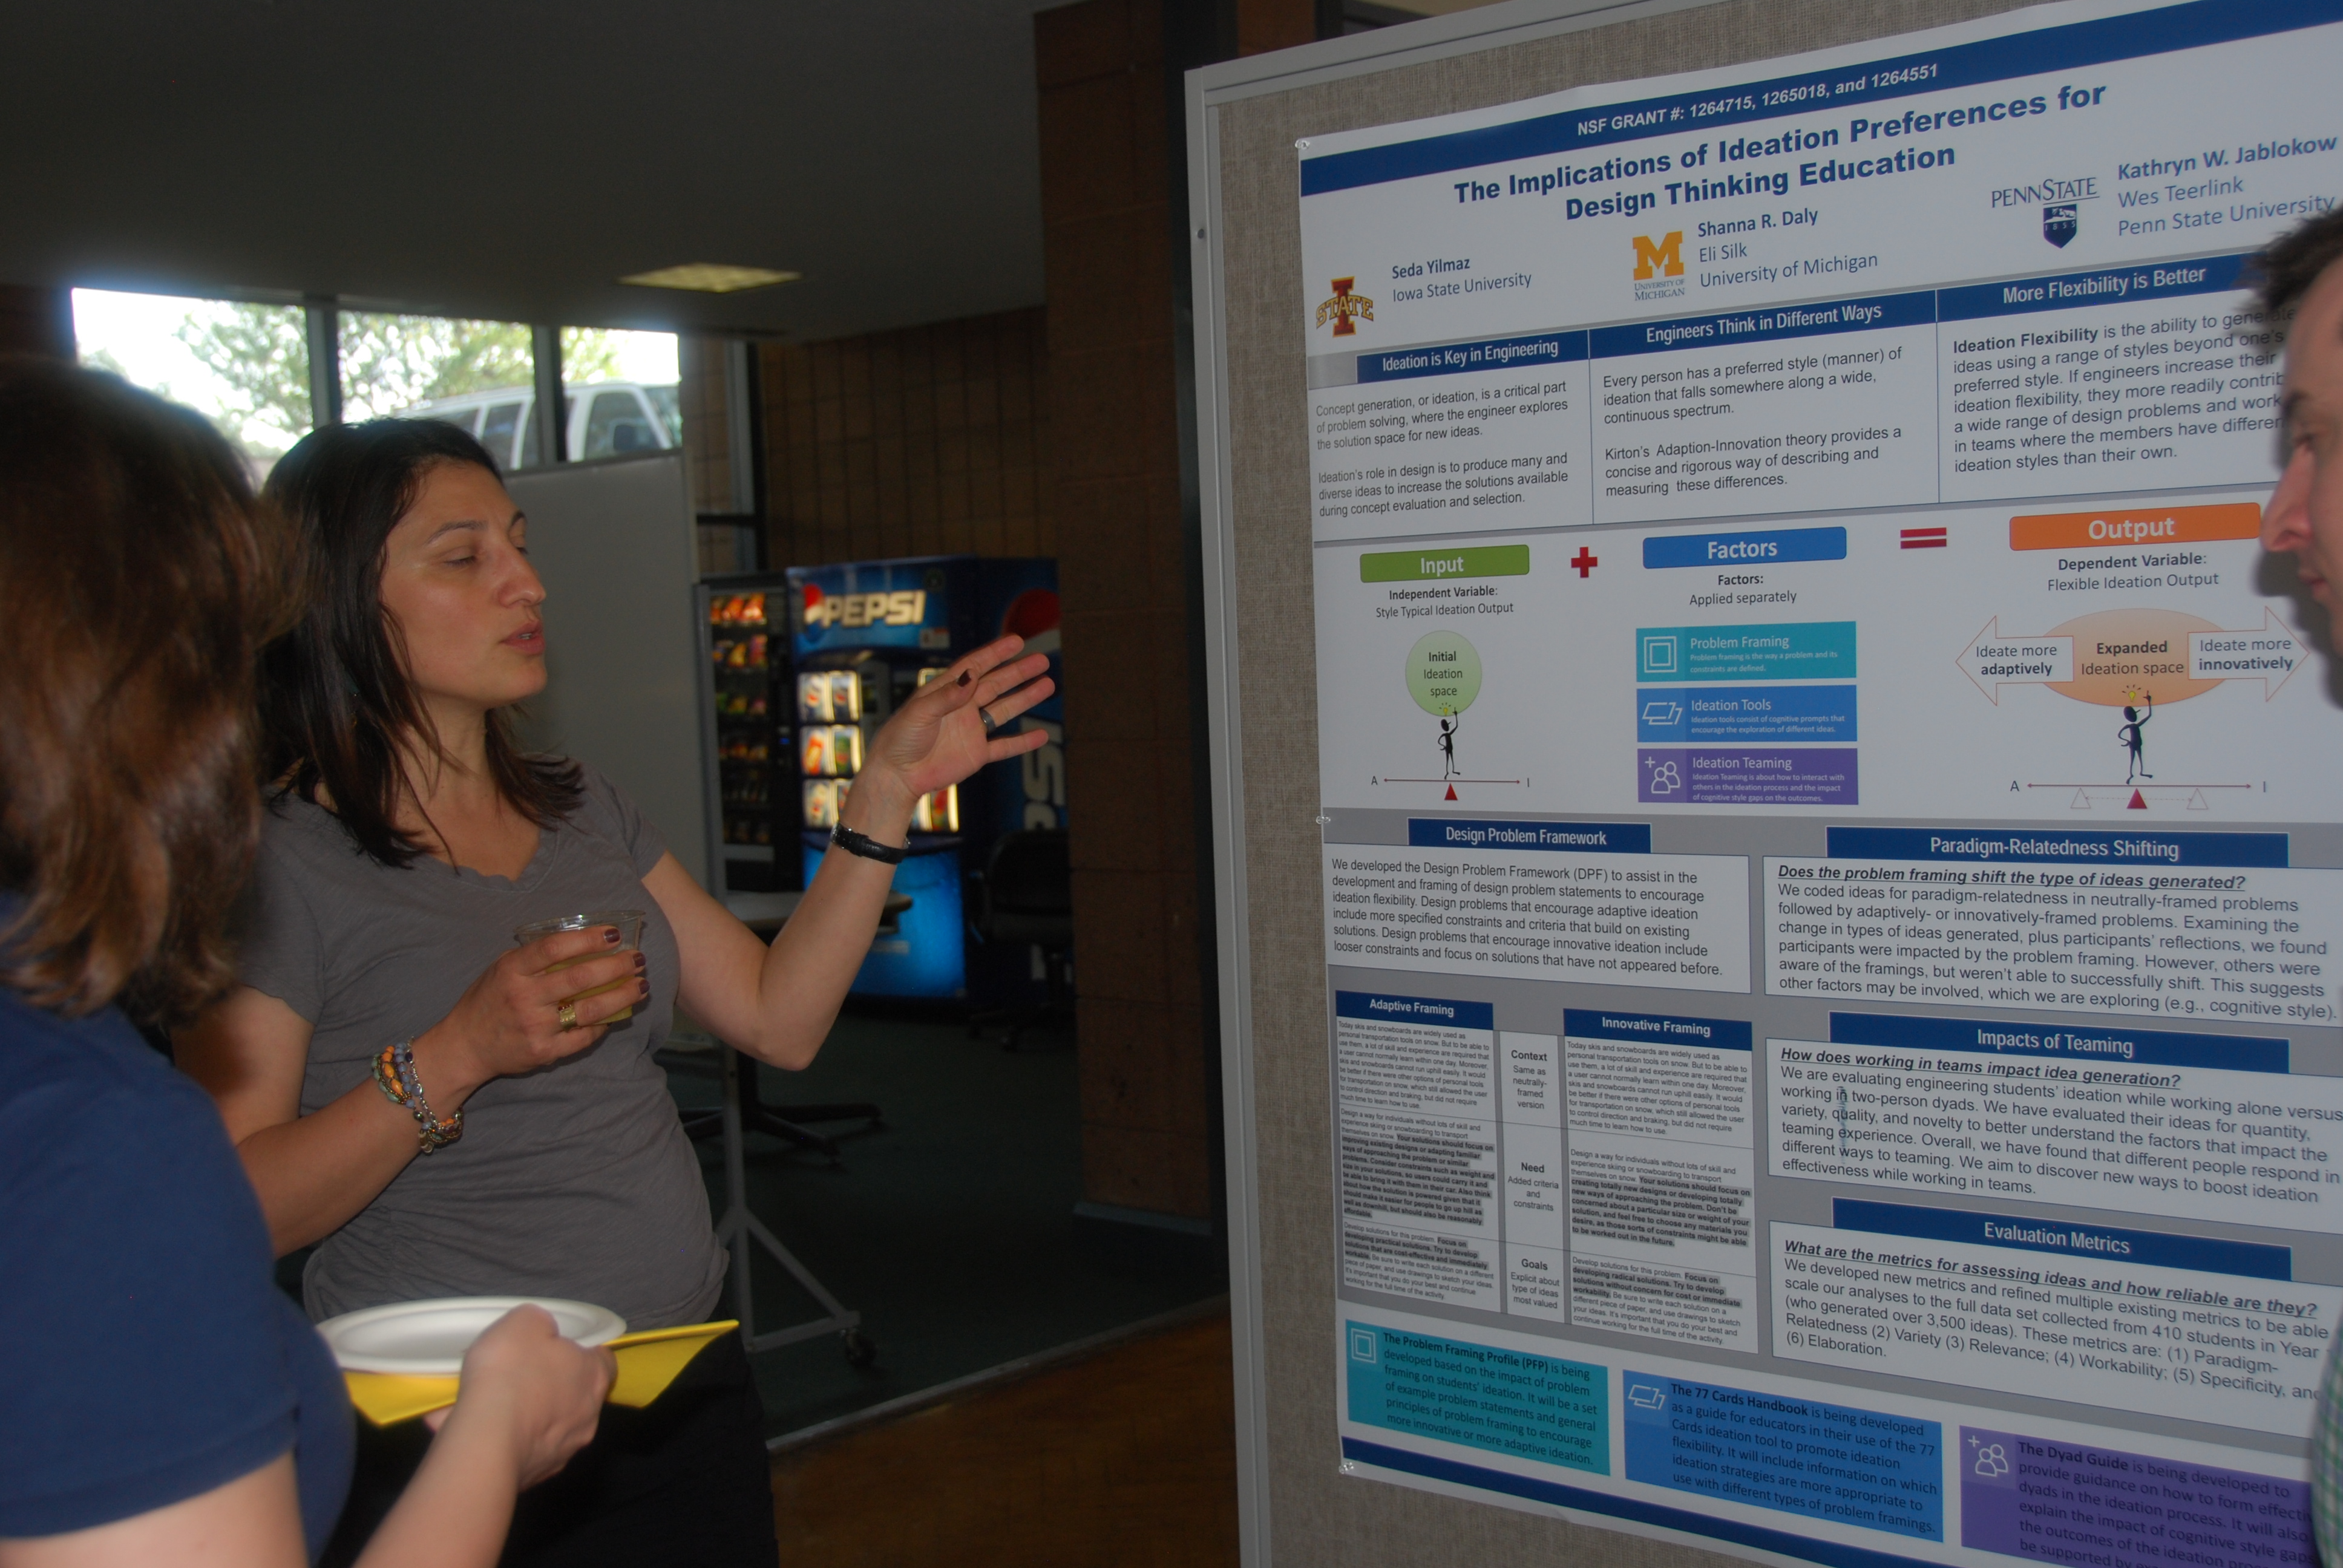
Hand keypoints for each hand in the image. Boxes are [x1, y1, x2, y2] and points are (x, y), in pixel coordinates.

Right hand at [414, 928, 646, 1098]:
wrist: (464, 1046)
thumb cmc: (487, 1001)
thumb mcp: (501, 969)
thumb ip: (534, 957)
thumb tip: (582, 941)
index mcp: (512, 970)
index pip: (554, 948)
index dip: (587, 939)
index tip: (614, 933)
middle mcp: (524, 997)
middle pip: (579, 978)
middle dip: (616, 966)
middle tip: (638, 959)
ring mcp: (535, 1027)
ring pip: (589, 1010)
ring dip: (621, 996)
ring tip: (640, 985)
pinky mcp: (544, 1052)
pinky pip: (583, 1037)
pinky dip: (603, 1025)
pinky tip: (617, 1014)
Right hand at [425, 1305, 614, 1488]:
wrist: (485, 1441)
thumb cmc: (511, 1373)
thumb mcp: (524, 1322)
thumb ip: (539, 1324)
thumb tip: (542, 1332)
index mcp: (594, 1377)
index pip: (602, 1360)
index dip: (579, 1352)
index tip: (554, 1349)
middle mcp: (588, 1417)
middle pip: (573, 1395)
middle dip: (547, 1386)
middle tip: (515, 1378)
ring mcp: (563, 1452)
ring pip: (545, 1428)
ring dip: (522, 1417)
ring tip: (486, 1407)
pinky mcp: (534, 1475)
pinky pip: (520, 1451)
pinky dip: (502, 1441)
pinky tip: (473, 1431)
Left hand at [851, 636, 1053, 827]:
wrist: (897, 775)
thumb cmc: (899, 739)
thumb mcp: (920, 713)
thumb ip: (947, 696)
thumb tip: (972, 676)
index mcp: (946, 691)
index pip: (975, 666)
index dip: (996, 653)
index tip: (1017, 641)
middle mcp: (962, 707)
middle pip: (996, 684)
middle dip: (1019, 672)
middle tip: (1042, 660)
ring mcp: (971, 730)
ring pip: (1004, 709)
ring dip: (1025, 698)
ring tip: (1047, 685)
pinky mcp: (976, 754)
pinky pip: (1004, 746)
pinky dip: (1022, 742)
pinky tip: (1041, 736)